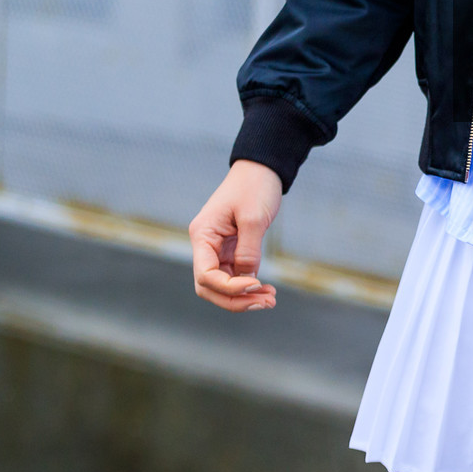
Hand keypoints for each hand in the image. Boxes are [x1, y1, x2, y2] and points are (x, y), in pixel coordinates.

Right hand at [190, 159, 283, 312]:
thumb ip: (249, 251)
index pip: (205, 275)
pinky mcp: (231, 251)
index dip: (229, 287)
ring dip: (244, 297)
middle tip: (266, 302)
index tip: (256, 283)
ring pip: (222, 286)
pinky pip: (234, 277)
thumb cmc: (254, 187)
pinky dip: (248, 287)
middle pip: (210, 287)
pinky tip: (266, 290)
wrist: (261, 170)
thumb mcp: (253, 218)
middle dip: (235, 300)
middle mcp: (205, 245)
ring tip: (270, 299)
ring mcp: (217, 250)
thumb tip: (248, 278)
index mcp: (202, 235)